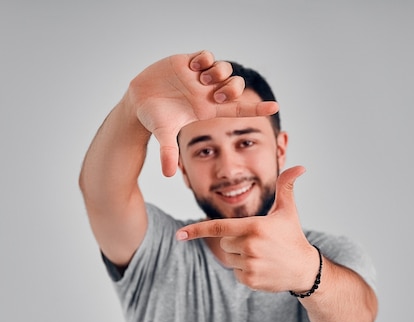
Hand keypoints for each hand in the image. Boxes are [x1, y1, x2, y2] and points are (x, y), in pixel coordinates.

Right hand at [126, 50, 278, 176]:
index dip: (257, 108)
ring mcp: (200, 77)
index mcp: (208, 109)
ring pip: (224, 69)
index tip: (275, 108)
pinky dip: (205, 59)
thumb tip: (168, 174)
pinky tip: (193, 66)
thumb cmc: (155, 119)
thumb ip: (167, 152)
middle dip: (232, 87)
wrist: (139, 101)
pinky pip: (207, 56)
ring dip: (218, 72)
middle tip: (215, 92)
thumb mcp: (163, 134)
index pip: (239, 108)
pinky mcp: (189, 63)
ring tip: (201, 78)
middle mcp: (208, 93)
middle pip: (235, 86)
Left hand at [176, 166, 318, 292]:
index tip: (179, 235)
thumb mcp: (288, 211)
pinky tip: (261, 267)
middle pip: (224, 242)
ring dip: (240, 256)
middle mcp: (250, 246)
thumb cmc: (292, 236)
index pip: (219, 227)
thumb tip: (299, 166)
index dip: (197, 230)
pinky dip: (244, 270)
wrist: (304, 269)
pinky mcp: (250, 280)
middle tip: (258, 242)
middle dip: (235, 240)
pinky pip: (234, 272)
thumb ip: (286, 187)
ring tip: (261, 255)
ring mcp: (249, 265)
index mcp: (255, 227)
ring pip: (228, 257)